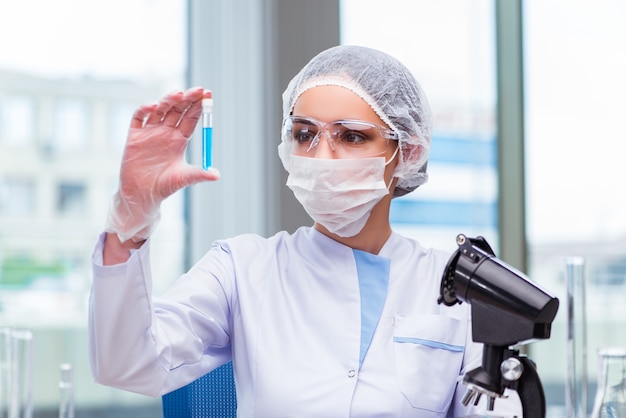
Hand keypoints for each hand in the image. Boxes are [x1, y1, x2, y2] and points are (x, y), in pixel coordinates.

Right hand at [105, 87, 219, 242]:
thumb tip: (217, 175)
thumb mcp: (184, 178)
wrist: (142, 196)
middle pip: (178, 109)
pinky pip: (139, 118)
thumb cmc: (165, 187)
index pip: (191, 117)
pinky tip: (154, 106)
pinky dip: (145, 110)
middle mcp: (166, 132)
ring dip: (169, 100)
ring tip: (179, 94)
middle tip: (198, 90)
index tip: (208, 95)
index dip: (199, 106)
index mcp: (180, 139)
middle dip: (188, 99)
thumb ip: (200, 174)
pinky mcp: (134, 136)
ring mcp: (150, 132)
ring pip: (160, 110)